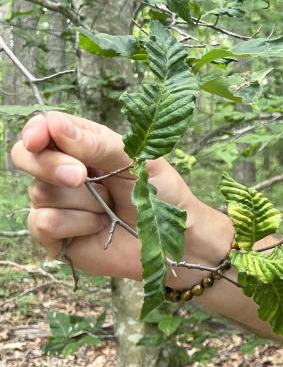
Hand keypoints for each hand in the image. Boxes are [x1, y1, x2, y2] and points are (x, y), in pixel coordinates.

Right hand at [10, 112, 229, 284]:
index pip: (45, 128)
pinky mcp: (55, 235)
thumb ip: (99, 144)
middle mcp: (63, 171)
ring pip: (40, 191)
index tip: (39, 138)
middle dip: (50, 165)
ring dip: (83, 201)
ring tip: (110, 207)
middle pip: (25, 156)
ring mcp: (56, 203)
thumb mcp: (139, 161)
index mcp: (84, 146)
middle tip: (81, 176)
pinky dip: (78, 223)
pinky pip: (44, 222)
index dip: (36, 130)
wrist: (173, 240)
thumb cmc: (161, 195)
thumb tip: (56, 126)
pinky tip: (100, 226)